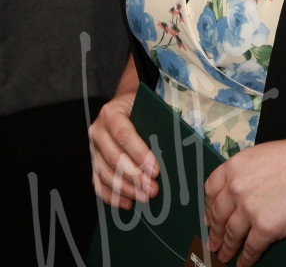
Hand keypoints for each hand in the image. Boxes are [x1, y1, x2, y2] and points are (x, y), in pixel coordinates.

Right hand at [89, 87, 158, 208]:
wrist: (124, 102)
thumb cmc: (140, 105)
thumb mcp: (148, 105)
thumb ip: (155, 123)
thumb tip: (173, 146)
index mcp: (111, 113)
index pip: (124, 136)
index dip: (140, 154)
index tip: (155, 170)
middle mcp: (98, 131)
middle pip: (114, 158)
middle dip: (135, 177)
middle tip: (153, 189)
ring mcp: (93, 148)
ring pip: (105, 174)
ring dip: (126, 189)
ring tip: (144, 197)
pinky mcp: (94, 162)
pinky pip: (98, 183)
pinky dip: (112, 196)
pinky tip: (128, 203)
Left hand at [204, 134, 285, 265]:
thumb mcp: (259, 156)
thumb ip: (243, 174)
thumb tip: (233, 194)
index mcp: (234, 167)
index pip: (210, 190)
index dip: (208, 207)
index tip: (209, 216)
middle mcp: (236, 188)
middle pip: (218, 215)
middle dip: (214, 231)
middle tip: (213, 242)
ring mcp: (249, 209)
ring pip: (231, 235)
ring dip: (227, 248)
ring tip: (225, 255)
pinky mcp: (265, 228)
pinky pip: (250, 249)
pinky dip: (245, 259)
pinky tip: (243, 262)